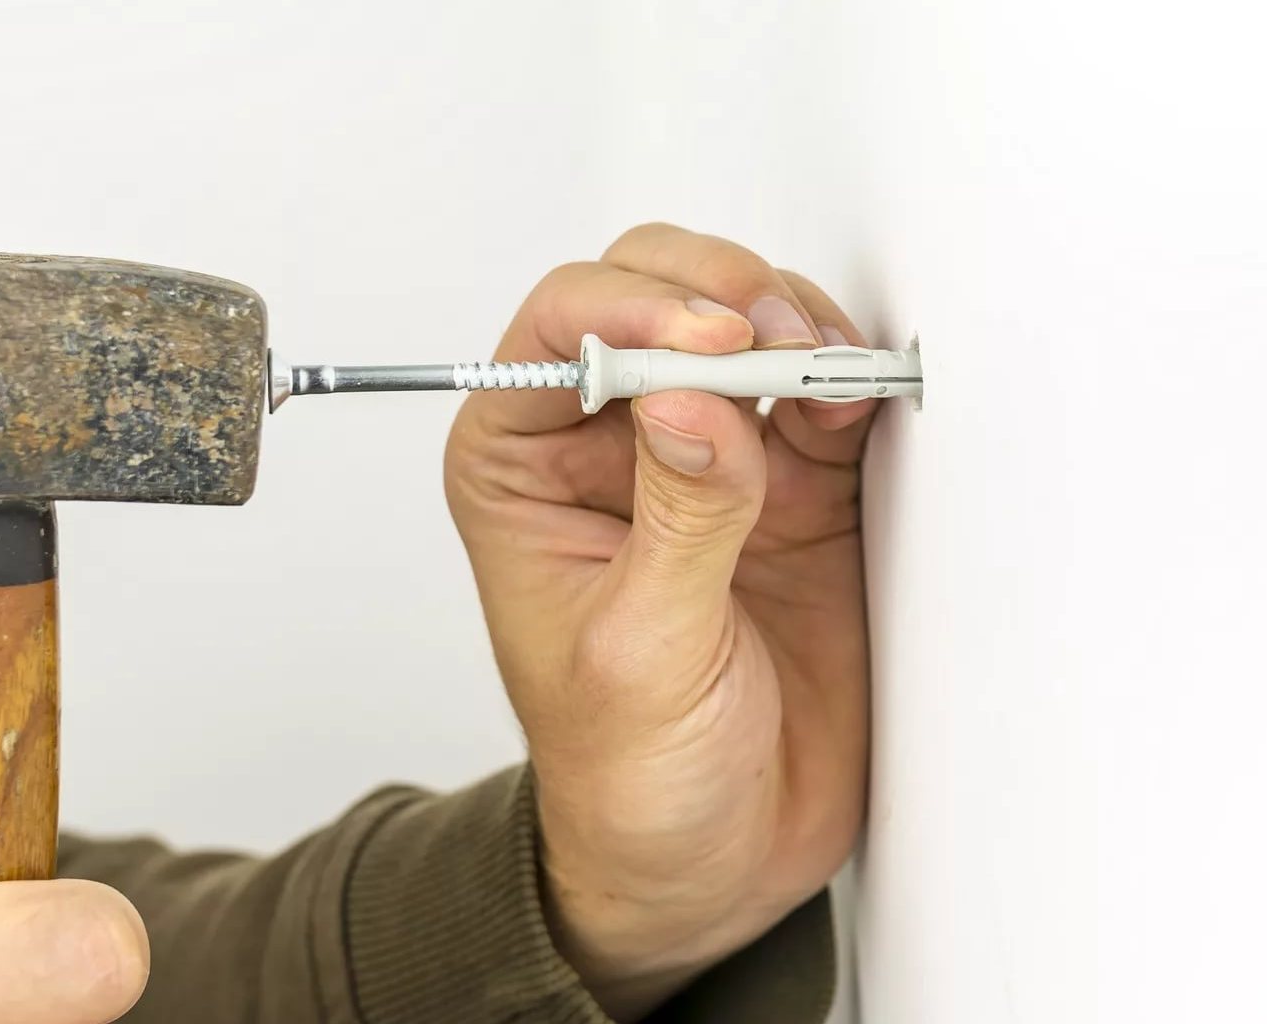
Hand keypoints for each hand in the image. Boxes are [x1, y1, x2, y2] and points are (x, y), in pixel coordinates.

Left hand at [446, 224, 872, 1018]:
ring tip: (827, 373)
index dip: (632, 311)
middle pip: (649, 298)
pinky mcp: (795, 489)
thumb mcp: (642, 654)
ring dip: (790, 326)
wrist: (713, 855)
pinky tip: (860, 398)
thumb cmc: (629, 772)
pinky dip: (849, 380)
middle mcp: (609, 448)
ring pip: (742, 328)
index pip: (559, 332)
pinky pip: (822, 396)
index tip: (709, 345)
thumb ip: (677, 523)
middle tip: (773, 342)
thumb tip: (690, 403)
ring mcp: (706, 460)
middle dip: (715, 299)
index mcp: (525, 473)